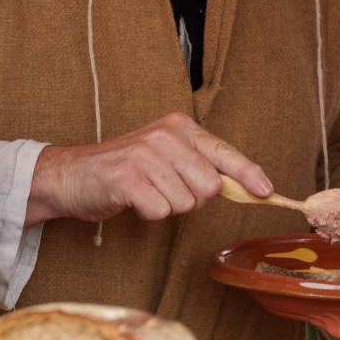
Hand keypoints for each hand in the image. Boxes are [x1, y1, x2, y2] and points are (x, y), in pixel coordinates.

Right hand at [25, 111, 272, 225]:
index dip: (248, 173)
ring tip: (146, 192)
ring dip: (168, 207)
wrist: (72, 175)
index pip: (224, 150)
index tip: (266, 191)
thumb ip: (201, 165)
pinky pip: (161, 212)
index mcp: (179, 126)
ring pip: (187, 203)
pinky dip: (149, 214)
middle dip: (193, 198)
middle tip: (165, 189)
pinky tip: (133, 200)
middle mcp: (165, 135)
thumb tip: (246, 187)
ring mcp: (146, 154)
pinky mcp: (128, 178)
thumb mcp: (166, 156)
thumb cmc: (126, 170)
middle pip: (210, 186)